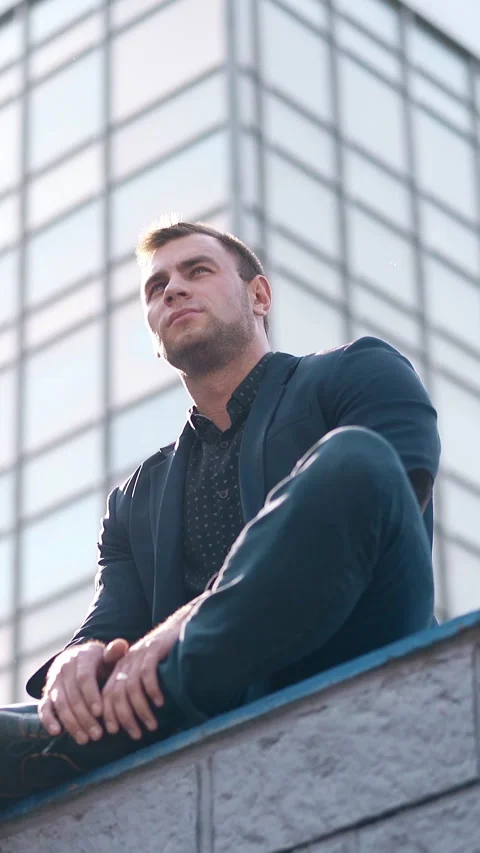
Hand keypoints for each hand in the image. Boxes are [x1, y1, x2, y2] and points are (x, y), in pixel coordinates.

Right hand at [38, 639, 128, 744]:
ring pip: (60, 704)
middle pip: (73, 695)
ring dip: (72, 724)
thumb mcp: (109, 657)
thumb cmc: (101, 662)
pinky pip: (44, 707)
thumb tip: (121, 645)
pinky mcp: (47, 693)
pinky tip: (57, 732)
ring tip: (85, 739)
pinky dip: (48, 720)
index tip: (100, 713)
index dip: (91, 696)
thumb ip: (114, 654)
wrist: (79, 660)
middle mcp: (65, 667)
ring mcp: (54, 680)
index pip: (84, 678)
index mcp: (82, 657)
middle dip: (84, 717)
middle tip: (97, 735)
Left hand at [101, 622, 181, 740]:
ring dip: (140, 709)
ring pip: (132, 687)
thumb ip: (135, 688)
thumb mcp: (144, 670)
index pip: (107, 694)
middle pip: (117, 694)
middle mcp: (126, 661)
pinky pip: (147, 673)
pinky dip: (152, 690)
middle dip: (124, 718)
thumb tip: (132, 719)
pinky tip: (159, 703)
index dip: (108, 714)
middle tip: (136, 735)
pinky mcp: (153, 648)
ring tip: (151, 725)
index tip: (113, 732)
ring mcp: (139, 654)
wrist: (179, 626)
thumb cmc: (164, 655)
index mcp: (120, 668)